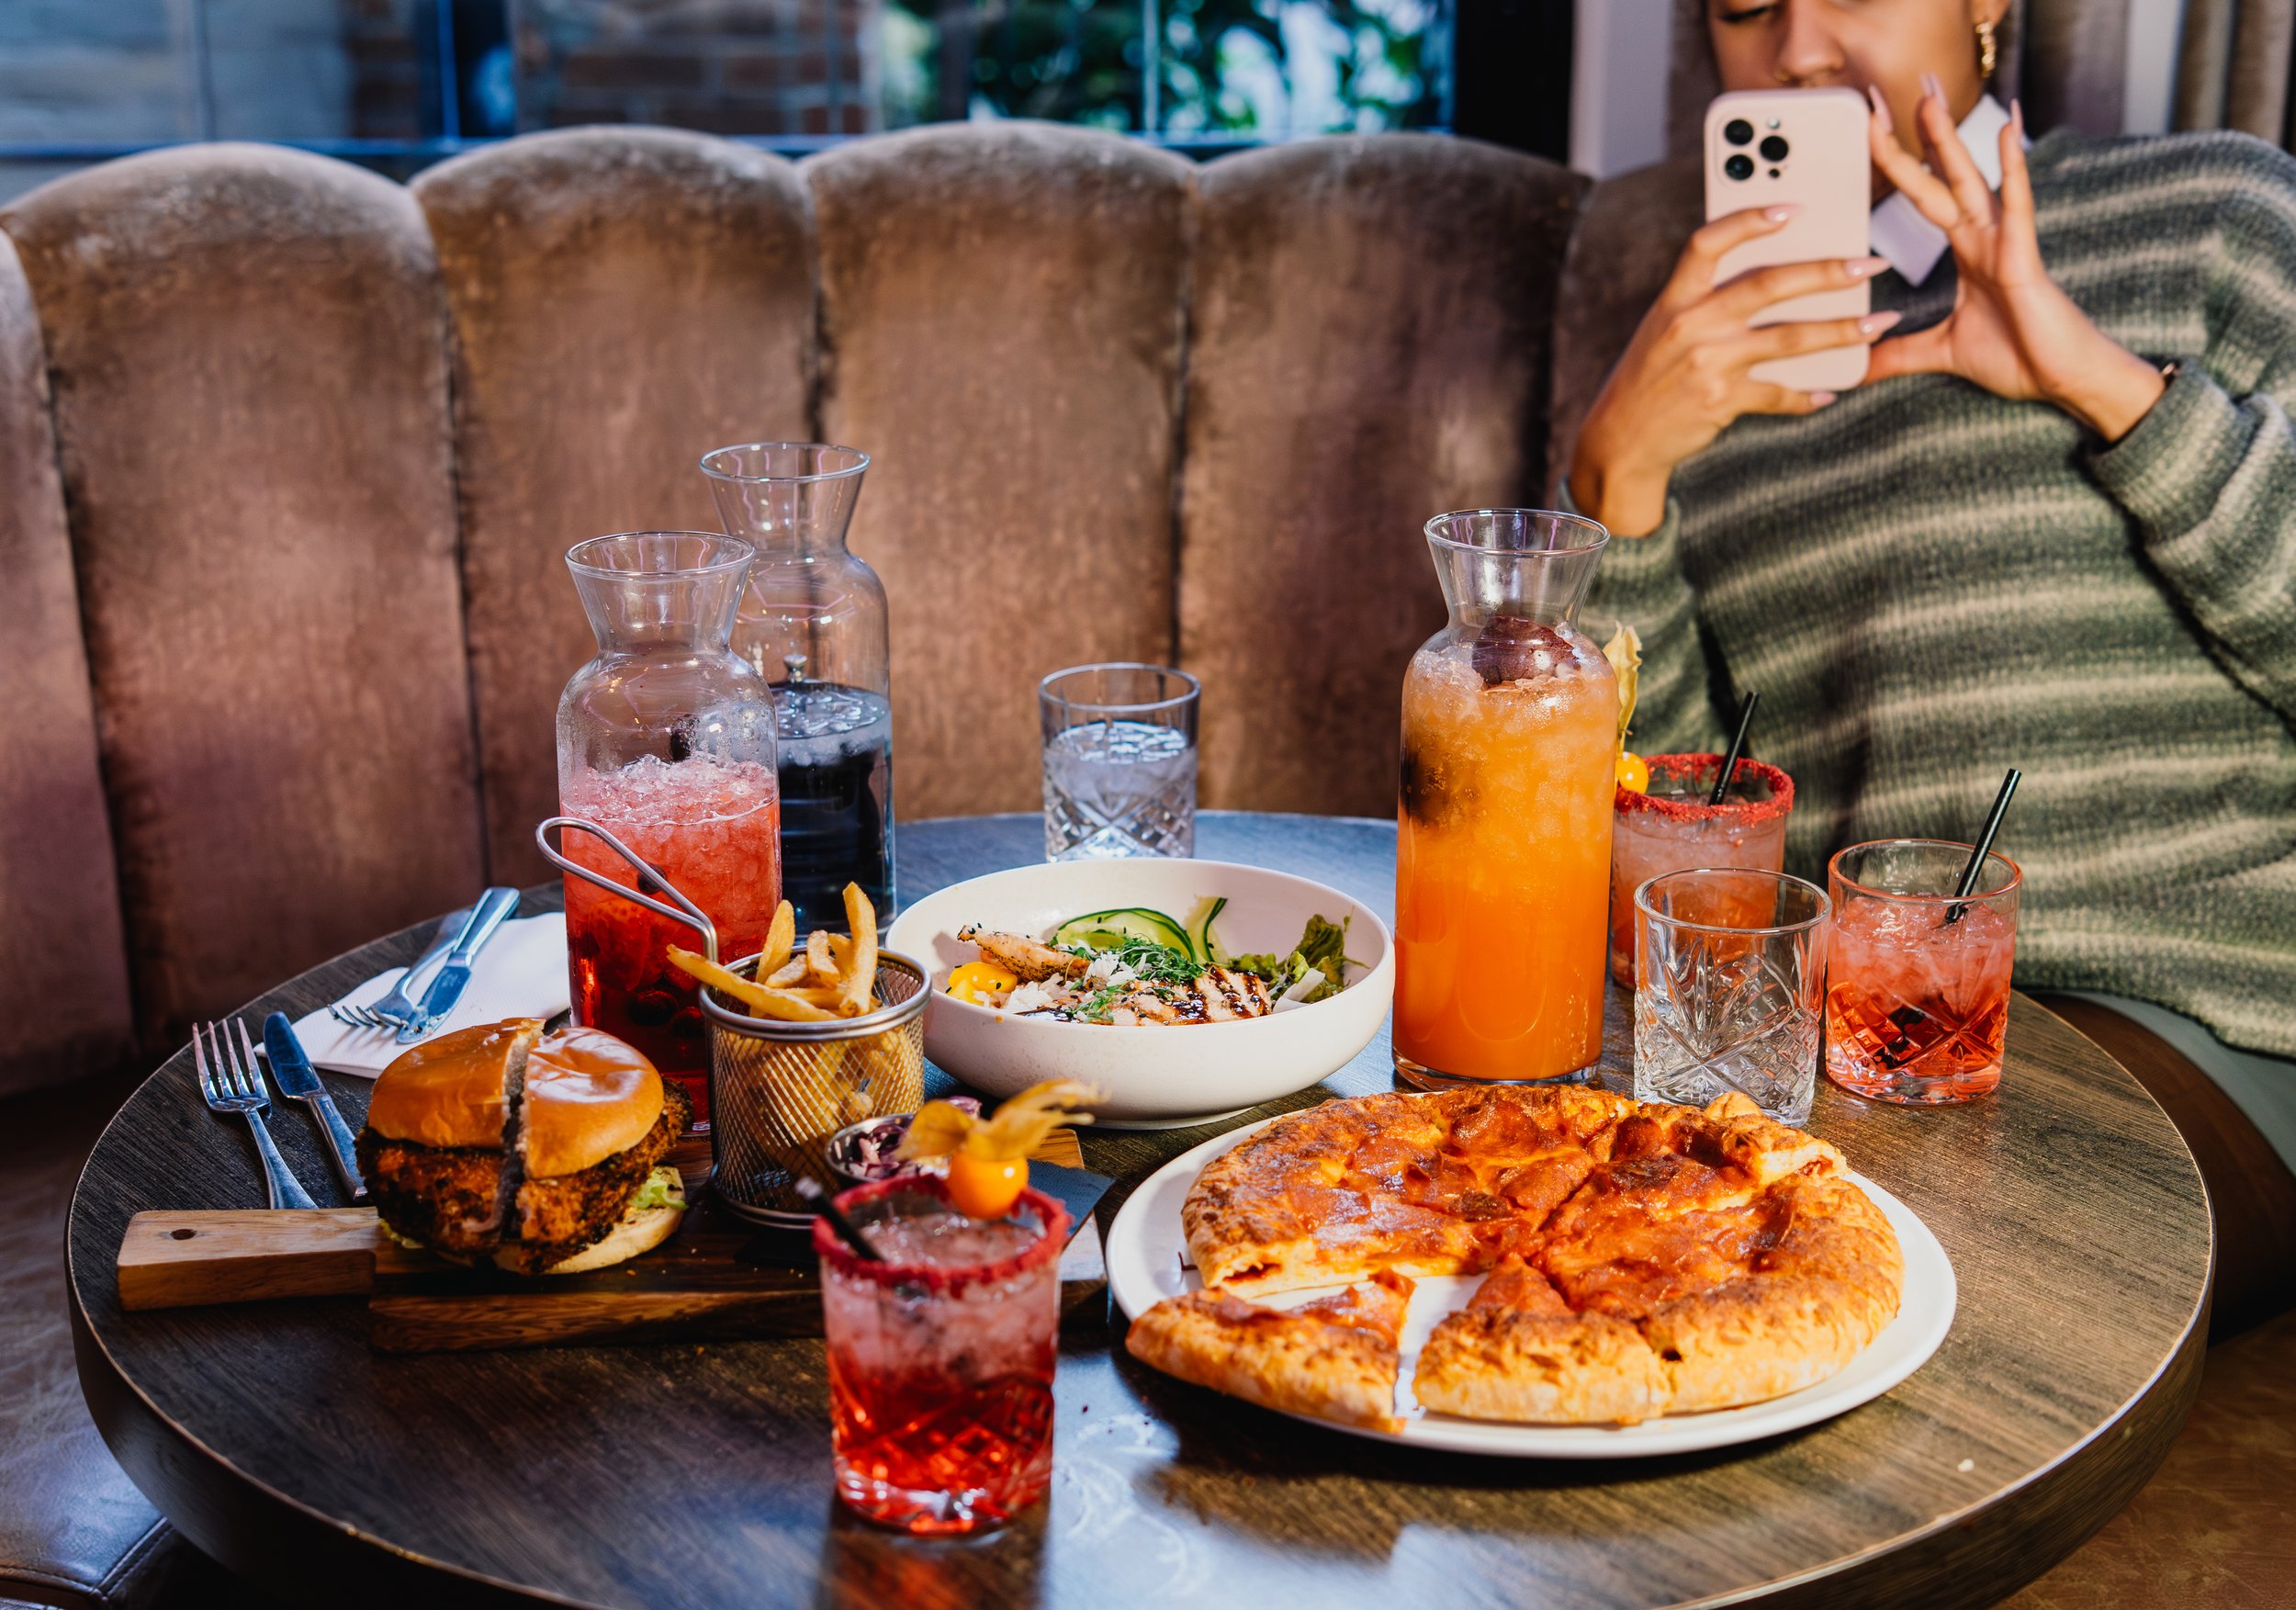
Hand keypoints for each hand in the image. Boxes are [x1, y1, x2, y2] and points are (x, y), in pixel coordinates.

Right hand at [1570, 208, 1897, 536]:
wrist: (1621, 439)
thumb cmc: (1650, 377)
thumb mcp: (1664, 328)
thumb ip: (1706, 300)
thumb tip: (1773, 276)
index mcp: (1675, 299)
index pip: (1708, 243)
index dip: (1749, 220)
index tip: (1792, 208)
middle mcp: (1690, 324)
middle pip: (1768, 285)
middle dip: (1827, 272)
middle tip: (1870, 264)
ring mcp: (1707, 363)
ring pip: (1789, 339)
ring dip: (1841, 331)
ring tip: (1878, 322)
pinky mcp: (1721, 400)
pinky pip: (1779, 393)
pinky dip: (1807, 395)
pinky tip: (1830, 391)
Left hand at [1864, 80, 2165, 439]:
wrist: (2064, 377)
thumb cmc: (2017, 357)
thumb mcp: (1940, 353)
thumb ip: (1898, 354)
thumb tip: (1858, 367)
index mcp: (1966, 250)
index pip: (1923, 196)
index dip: (1899, 165)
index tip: (1871, 132)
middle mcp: (1984, 236)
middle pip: (1940, 177)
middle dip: (1915, 137)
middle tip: (1884, 97)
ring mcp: (2005, 242)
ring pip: (1970, 181)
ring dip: (1949, 141)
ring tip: (1928, 99)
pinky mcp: (2024, 258)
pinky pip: (2017, 206)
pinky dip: (2012, 169)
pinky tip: (2006, 132)